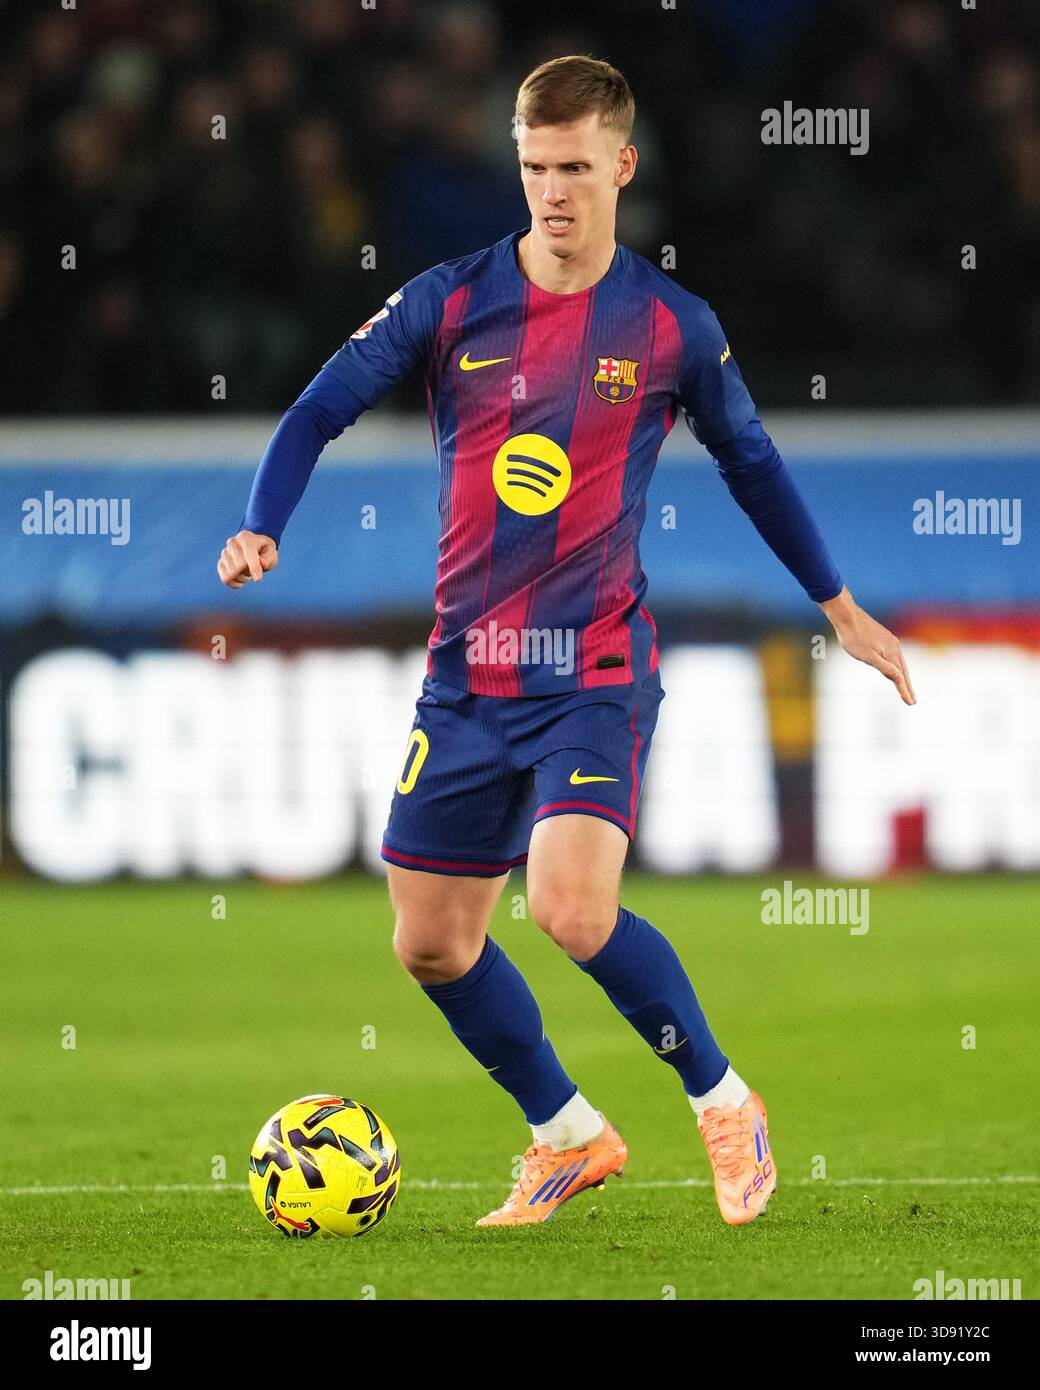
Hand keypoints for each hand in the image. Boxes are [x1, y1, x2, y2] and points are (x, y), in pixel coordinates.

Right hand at [217, 530, 277, 587]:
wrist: (253, 547)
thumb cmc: (264, 551)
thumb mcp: (272, 553)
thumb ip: (269, 558)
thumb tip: (262, 564)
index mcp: (246, 537)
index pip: (248, 554)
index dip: (254, 567)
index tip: (258, 579)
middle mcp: (232, 543)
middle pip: (239, 566)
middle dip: (250, 572)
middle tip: (256, 570)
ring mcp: (224, 553)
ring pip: (232, 574)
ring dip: (243, 578)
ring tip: (248, 572)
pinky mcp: (220, 564)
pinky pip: (226, 579)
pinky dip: (236, 583)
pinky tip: (242, 577)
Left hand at [819, 586, 915, 705]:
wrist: (846, 615)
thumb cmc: (853, 637)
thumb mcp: (867, 657)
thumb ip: (885, 668)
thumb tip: (900, 679)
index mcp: (891, 652)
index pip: (900, 677)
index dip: (904, 691)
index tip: (911, 703)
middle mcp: (894, 646)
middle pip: (903, 671)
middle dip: (907, 686)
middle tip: (912, 700)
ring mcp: (890, 641)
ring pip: (899, 662)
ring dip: (903, 676)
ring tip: (905, 687)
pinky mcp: (884, 637)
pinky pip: (894, 655)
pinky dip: (897, 666)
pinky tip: (894, 667)